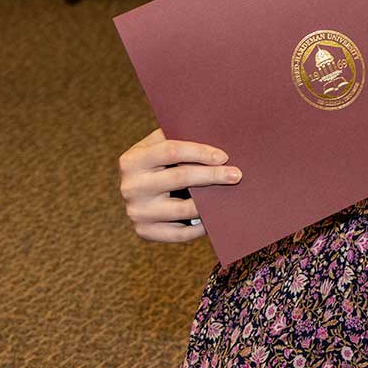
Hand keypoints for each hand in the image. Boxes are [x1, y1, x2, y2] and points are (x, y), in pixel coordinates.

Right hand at [117, 127, 240, 242]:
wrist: (136, 191)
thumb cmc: (156, 163)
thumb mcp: (157, 145)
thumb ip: (177, 136)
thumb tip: (216, 134)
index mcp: (132, 160)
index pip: (171, 151)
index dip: (200, 152)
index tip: (223, 156)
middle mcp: (131, 187)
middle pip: (180, 177)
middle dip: (212, 175)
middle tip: (236, 175)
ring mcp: (137, 212)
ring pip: (183, 208)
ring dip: (210, 203)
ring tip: (229, 196)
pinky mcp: (144, 232)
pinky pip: (180, 233)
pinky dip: (200, 227)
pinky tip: (214, 219)